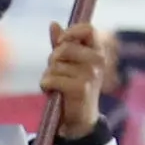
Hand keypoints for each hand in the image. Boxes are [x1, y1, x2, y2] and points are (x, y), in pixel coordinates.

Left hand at [41, 20, 110, 142]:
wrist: (80, 120)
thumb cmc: (74, 88)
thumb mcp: (69, 64)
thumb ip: (63, 44)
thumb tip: (53, 24)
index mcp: (97, 52)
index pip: (88, 29)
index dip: (71, 32)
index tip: (60, 43)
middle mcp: (97, 61)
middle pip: (64, 47)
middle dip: (53, 59)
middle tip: (56, 71)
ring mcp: (90, 74)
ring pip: (55, 65)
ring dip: (49, 75)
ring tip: (56, 85)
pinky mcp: (80, 88)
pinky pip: (51, 78)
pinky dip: (46, 85)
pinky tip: (53, 92)